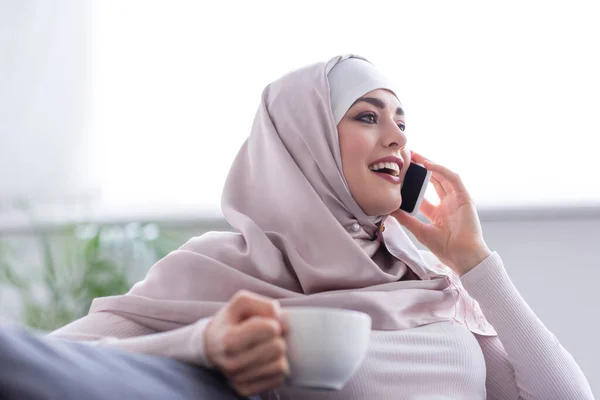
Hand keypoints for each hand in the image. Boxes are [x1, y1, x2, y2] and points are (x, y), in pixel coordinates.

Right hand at [204, 290, 288, 396]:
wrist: (212, 345)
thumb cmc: (230, 321)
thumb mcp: (241, 302)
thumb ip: (265, 305)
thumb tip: (283, 323)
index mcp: (228, 339)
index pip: (271, 329)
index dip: (273, 322)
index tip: (264, 322)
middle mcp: (231, 363)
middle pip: (278, 347)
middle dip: (276, 338)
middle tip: (265, 336)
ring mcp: (238, 380)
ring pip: (281, 366)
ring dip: (278, 354)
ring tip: (265, 347)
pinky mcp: (245, 390)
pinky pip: (278, 379)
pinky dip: (275, 367)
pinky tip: (264, 360)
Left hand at [391, 152, 490, 275]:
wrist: (463, 257)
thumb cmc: (445, 248)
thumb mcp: (420, 230)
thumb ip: (406, 219)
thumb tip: (390, 209)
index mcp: (438, 212)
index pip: (423, 193)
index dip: (412, 184)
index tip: (400, 175)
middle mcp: (448, 204)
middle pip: (433, 181)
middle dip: (421, 169)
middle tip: (407, 157)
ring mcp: (458, 200)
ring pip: (443, 176)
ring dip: (430, 164)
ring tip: (416, 156)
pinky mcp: (465, 197)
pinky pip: (453, 179)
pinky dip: (441, 170)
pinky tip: (428, 165)